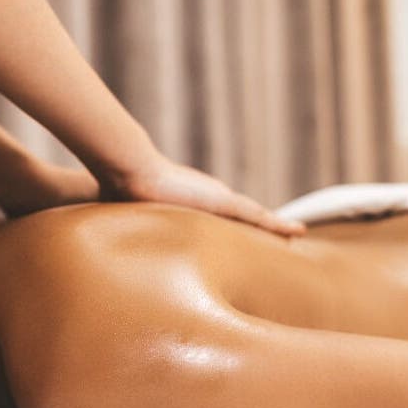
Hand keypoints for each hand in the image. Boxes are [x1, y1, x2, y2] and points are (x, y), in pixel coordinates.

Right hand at [100, 155, 305, 236]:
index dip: (236, 227)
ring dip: (273, 227)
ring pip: (253, 217)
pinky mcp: (220, 201)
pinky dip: (275, 224)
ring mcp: (215, 200)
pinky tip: (295, 232)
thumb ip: (134, 224)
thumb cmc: (122, 190)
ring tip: (296, 234)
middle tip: (282, 236)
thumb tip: (110, 236)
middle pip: (241, 216)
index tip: (249, 236)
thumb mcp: (135, 215)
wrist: (128, 171)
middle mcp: (207, 200)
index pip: (219, 218)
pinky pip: (256, 216)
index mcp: (190, 205)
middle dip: (260, 227)